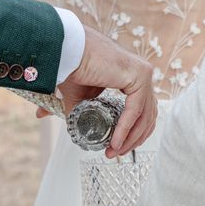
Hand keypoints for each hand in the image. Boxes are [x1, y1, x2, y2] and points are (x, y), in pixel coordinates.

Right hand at [56, 25, 157, 157]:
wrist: (66, 51)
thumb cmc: (71, 67)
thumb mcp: (79, 97)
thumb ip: (81, 110)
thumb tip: (56, 121)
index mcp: (132, 77)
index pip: (143, 111)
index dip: (132, 133)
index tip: (116, 148)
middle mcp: (142, 74)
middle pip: (147, 115)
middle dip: (133, 139)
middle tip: (116, 154)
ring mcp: (143, 73)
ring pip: (145, 116)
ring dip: (130, 138)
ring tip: (114, 152)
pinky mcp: (139, 75)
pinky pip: (136, 110)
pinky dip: (126, 128)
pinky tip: (115, 141)